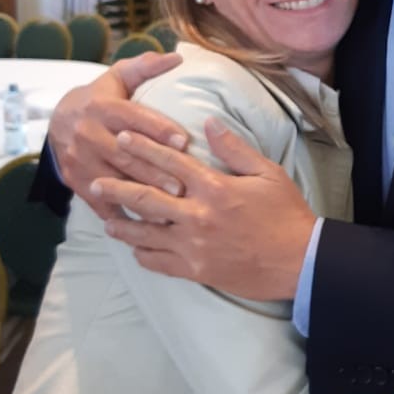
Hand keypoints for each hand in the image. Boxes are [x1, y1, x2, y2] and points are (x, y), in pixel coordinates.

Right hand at [50, 51, 186, 217]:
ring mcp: (80, 159)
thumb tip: (177, 57)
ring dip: (141, 197)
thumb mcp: (118, 78)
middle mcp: (88, 133)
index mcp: (102, 106)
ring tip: (168, 209)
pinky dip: (121, 215)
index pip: (133, 117)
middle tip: (182, 186)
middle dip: (153, 171)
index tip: (184, 141)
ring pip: (114, 181)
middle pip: (124, 154)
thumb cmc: (101, 98)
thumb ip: (146, 67)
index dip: (158, 128)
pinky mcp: (76, 180)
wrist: (57, 121)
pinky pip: (99, 202)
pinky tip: (143, 228)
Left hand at [92, 118, 315, 299]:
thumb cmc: (287, 214)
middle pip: (145, 198)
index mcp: (214, 188)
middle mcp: (197, 216)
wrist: (299, 261)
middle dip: (116, 187)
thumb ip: (235, 148)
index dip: (142, 147)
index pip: (169, 162)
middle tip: (95, 180)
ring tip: (105, 218)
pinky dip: (142, 254)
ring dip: (122, 224)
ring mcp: (193, 246)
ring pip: (145, 234)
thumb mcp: (268, 173)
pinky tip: (135, 248)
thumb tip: (209, 122)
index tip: (121, 137)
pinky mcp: (196, 271)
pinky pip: (158, 263)